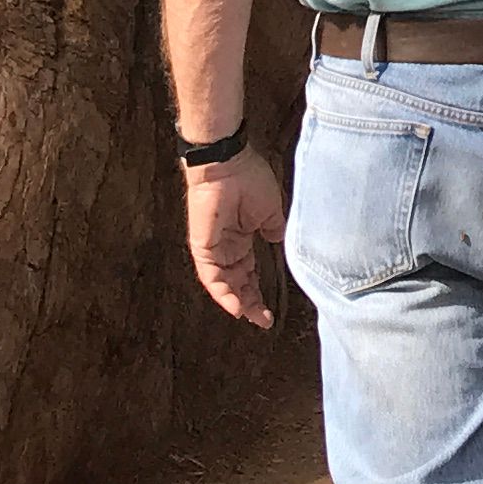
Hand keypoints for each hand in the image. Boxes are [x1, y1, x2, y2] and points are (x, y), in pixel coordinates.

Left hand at [184, 146, 287, 326]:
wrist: (228, 164)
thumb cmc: (249, 180)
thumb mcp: (270, 211)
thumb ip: (273, 231)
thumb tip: (279, 245)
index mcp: (242, 238)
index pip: (249, 273)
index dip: (259, 292)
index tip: (270, 310)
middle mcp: (227, 247)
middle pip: (237, 283)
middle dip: (250, 303)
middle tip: (263, 319)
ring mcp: (214, 248)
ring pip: (224, 284)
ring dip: (238, 302)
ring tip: (252, 317)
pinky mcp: (202, 247)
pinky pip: (211, 277)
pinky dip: (223, 293)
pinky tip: (236, 307)